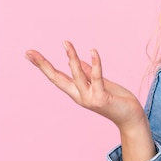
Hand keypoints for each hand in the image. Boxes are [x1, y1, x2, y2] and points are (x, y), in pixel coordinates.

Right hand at [25, 41, 145, 130]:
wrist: (131, 117)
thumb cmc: (117, 100)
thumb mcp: (101, 84)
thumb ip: (88, 74)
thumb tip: (75, 60)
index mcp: (78, 92)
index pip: (57, 76)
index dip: (43, 65)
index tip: (29, 54)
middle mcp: (79, 96)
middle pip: (57, 78)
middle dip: (43, 65)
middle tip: (29, 52)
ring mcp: (89, 98)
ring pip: (77, 75)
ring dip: (72, 57)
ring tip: (66, 43)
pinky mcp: (101, 98)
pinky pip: (97, 78)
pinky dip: (95, 64)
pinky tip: (92, 51)